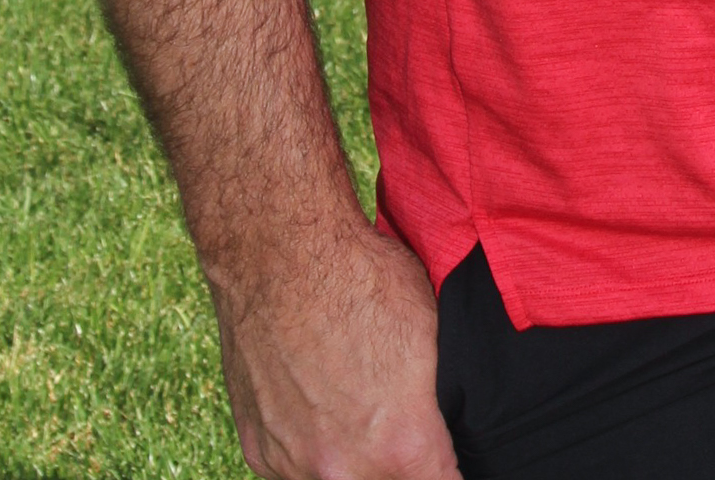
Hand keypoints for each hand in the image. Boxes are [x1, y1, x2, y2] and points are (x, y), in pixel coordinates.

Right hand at [216, 222, 461, 479]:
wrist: (281, 257)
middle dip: (400, 465)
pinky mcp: (259, 451)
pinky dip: (309, 448)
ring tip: (356, 406)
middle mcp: (346, 469)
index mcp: (403, 444)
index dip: (450, 471)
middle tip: (400, 423)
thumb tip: (456, 421)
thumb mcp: (436, 331)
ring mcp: (295, 465)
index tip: (449, 459)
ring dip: (352, 460)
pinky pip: (293, 469)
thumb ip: (445, 397)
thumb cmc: (363, 281)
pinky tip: (317, 403)